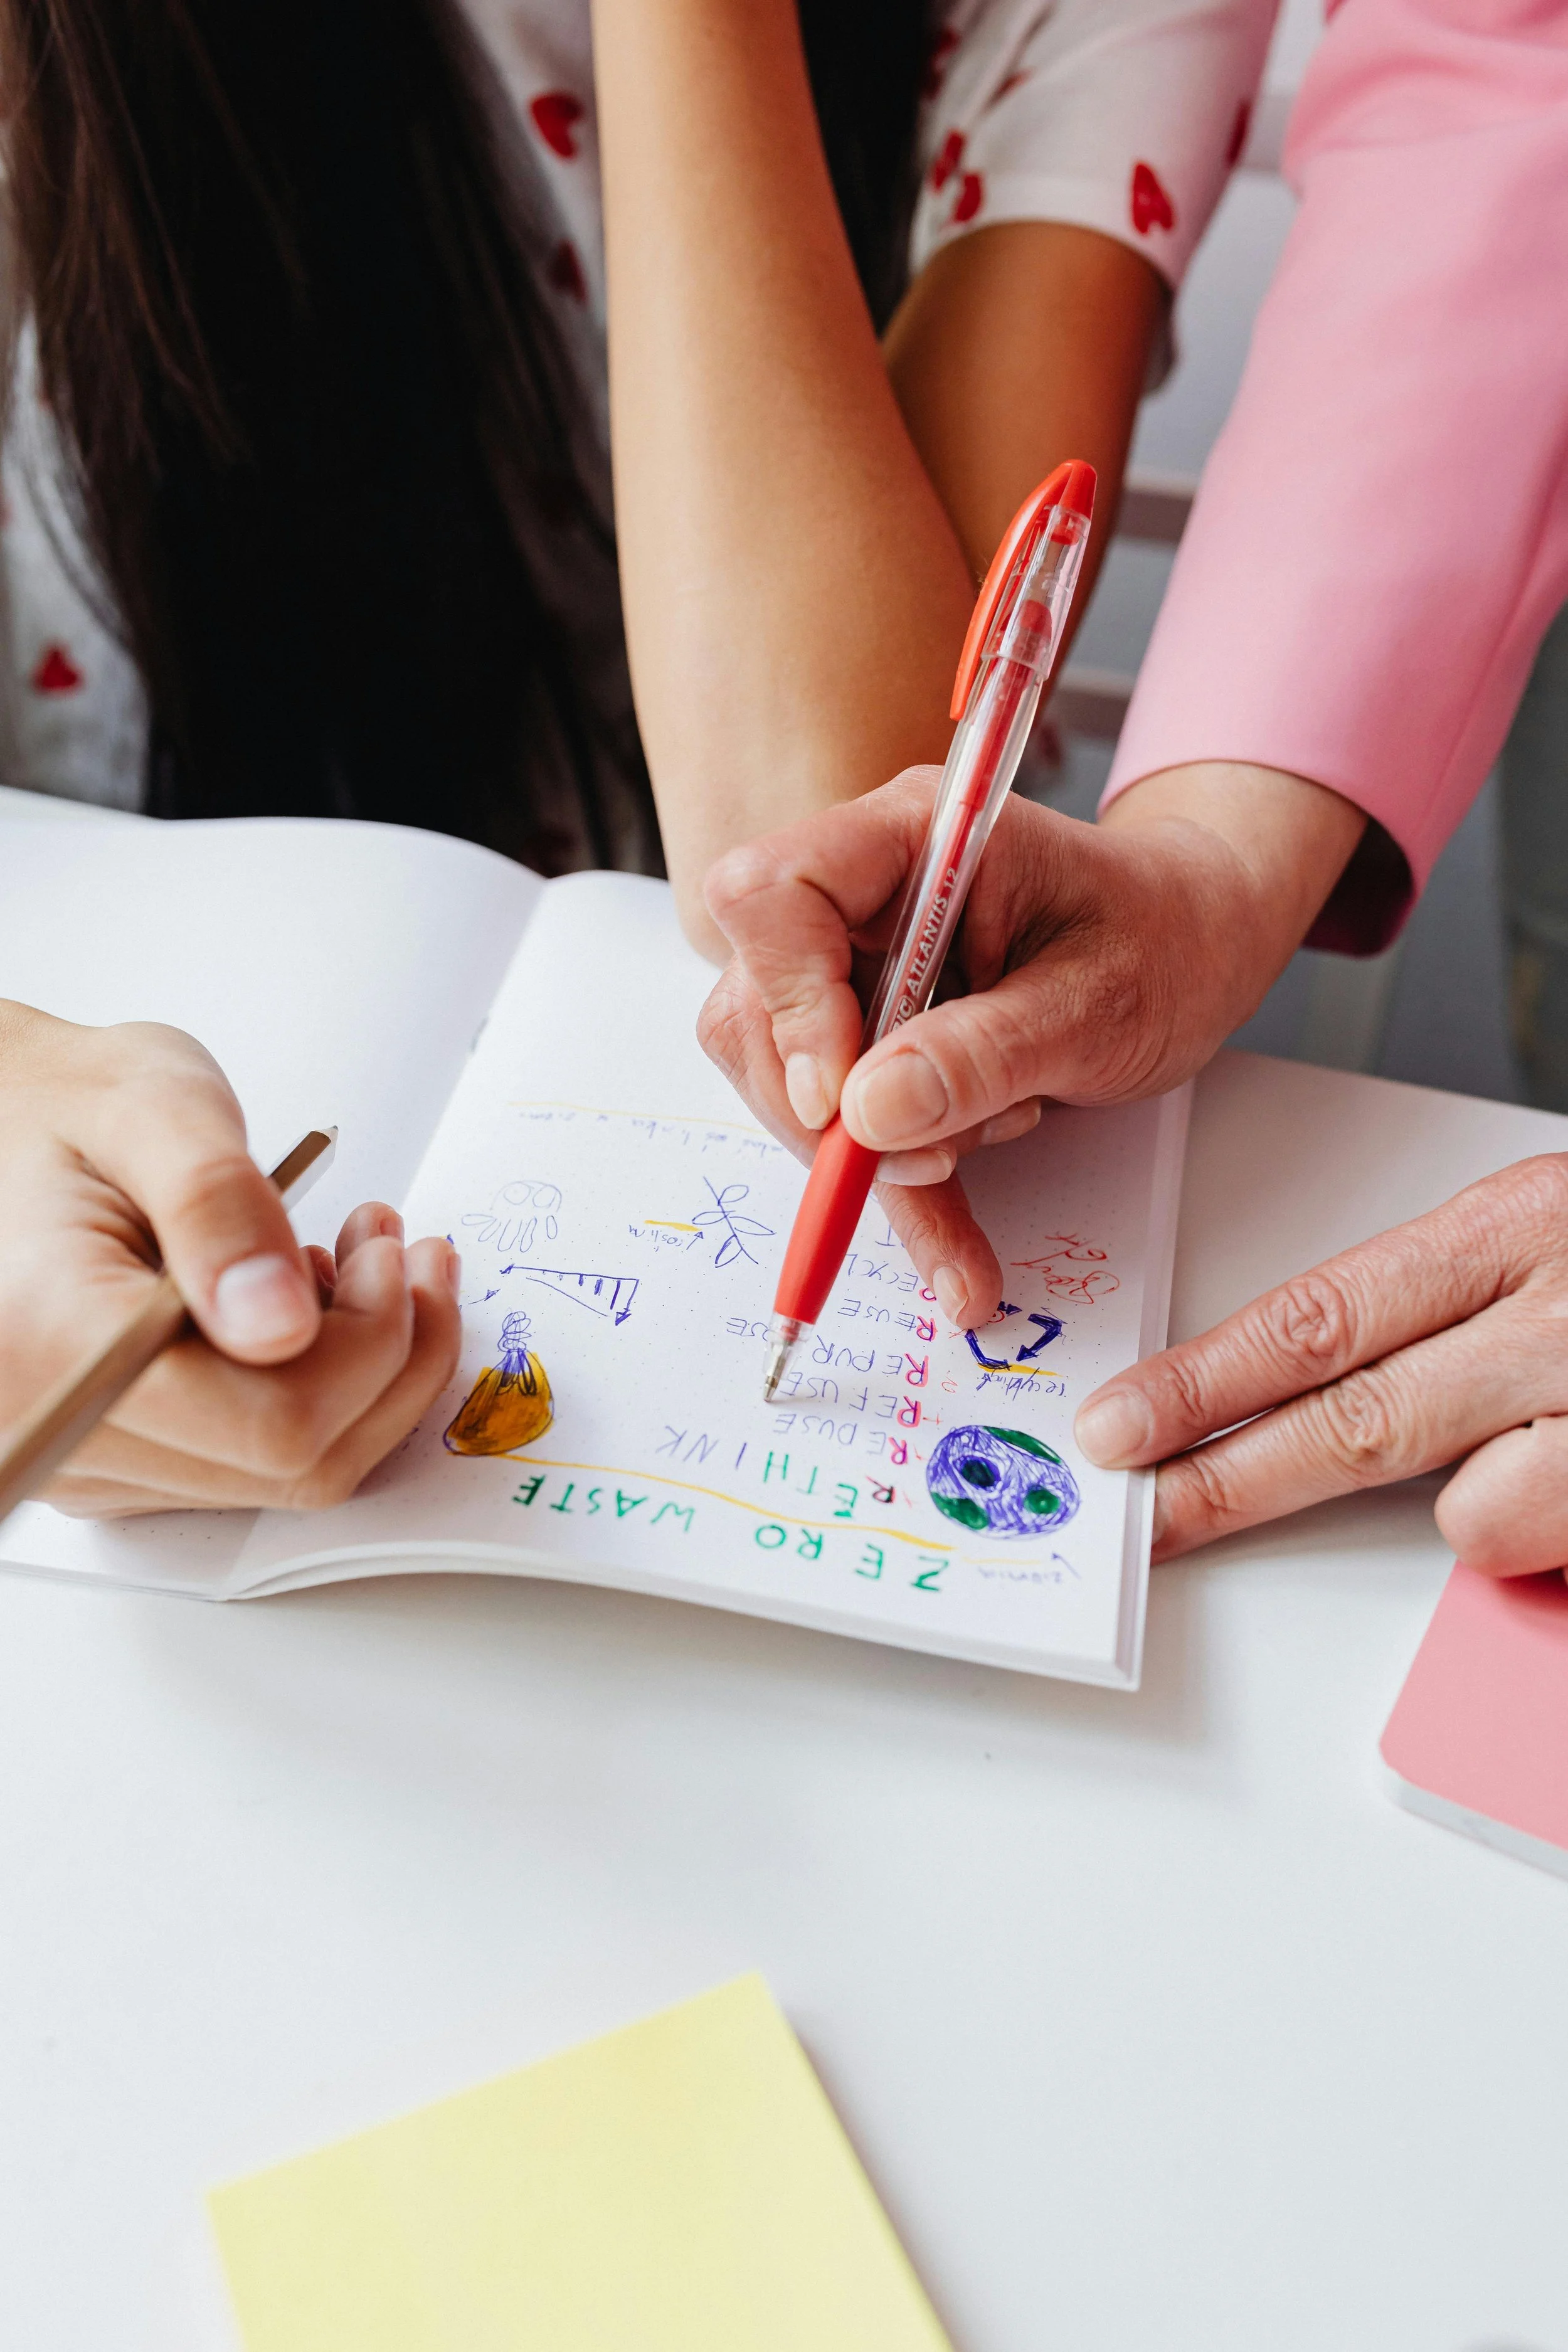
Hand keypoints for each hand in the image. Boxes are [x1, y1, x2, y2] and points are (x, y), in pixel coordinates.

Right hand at [0, 1002, 460, 1515]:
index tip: (388, 1253)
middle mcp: (63, 1430)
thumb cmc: (59, 1109)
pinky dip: (311, 1386)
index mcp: (56, 1344)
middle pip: (296, 1462)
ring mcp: (93, 1459)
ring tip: (352, 1260)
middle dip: (383, 1353)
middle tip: (396, 1248)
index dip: (370, 1345)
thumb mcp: (151, 1106)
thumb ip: (216, 1204)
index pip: (275, 1423)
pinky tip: (300, 1302)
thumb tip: (281, 1322)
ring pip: (289, 1473)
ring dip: (358, 1369)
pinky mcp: (121, 1460)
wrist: (2, 1130)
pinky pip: (252, 1461)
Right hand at [700, 761, 1363, 1323]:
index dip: (785, 1002)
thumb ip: (984, 1052)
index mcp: (910, 838)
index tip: (841, 1100)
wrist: (1196, 947)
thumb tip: (866, 1115)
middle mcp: (863, 895)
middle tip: (931, 1161)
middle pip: (757, 1002)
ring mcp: (858, 967)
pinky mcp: (873, 1036)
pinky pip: (851, 1128)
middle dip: (826, 1110)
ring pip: (790, 1080)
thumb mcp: (1097, 1002)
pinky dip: (898, 1198)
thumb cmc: (1163, 940)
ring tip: (979, 1159)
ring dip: (871, 1158)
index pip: (773, 894)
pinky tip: (956, 1263)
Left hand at [1074, 1155, 1567, 1577]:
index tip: (1121, 1422)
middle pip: (1355, 1420)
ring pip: (1466, 1515)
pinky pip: (1543, 1550)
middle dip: (1228, 1480)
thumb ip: (1453, 1293)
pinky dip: (1552, 1535)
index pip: (1321, 1316)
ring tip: (1541, 1454)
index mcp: (1515, 1227)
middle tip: (1145, 1513)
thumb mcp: (1552, 1236)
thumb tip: (1324, 1373)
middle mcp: (1558, 1317)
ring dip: (1471, 1506)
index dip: (1205, 1382)